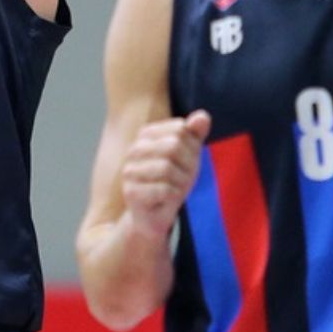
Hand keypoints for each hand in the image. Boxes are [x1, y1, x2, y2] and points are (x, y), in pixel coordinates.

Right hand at [119, 110, 210, 238]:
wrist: (155, 215)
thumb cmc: (172, 182)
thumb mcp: (189, 156)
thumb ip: (195, 134)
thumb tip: (203, 116)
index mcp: (146, 135)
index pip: (180, 129)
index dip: (191, 147)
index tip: (187, 162)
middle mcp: (134, 149)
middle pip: (173, 146)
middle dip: (187, 165)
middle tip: (184, 178)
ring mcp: (130, 171)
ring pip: (167, 167)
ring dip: (181, 182)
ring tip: (176, 189)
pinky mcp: (131, 192)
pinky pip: (164, 189)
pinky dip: (173, 196)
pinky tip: (168, 199)